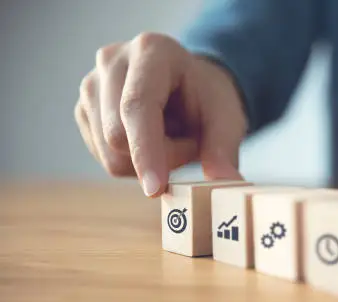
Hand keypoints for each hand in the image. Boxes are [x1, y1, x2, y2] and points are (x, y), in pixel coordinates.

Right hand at [74, 32, 246, 196]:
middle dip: (160, 157)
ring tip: (172, 139)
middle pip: (117, 135)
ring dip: (148, 162)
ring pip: (109, 153)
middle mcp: (112, 60)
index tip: (156, 189)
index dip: (145, 150)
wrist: (189, 88)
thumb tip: (225, 180)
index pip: (137, 105)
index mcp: (152, 50)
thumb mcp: (227, 118)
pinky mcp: (84, 110)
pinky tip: (151, 142)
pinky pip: (105, 158)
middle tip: (191, 146)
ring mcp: (91, 84)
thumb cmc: (208, 99)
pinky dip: (134, 163)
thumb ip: (224, 148)